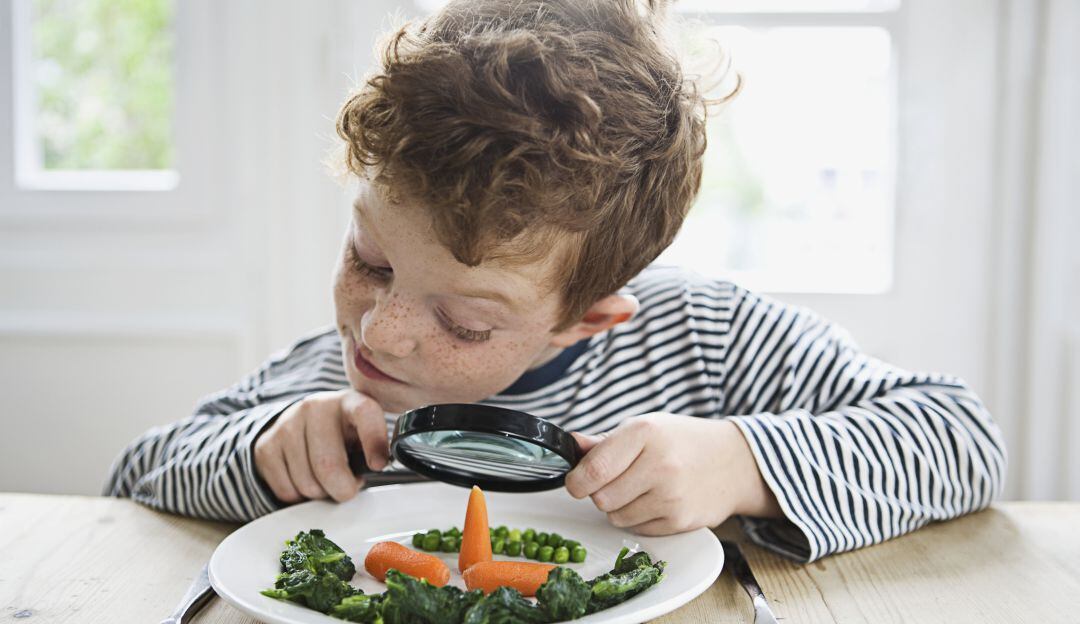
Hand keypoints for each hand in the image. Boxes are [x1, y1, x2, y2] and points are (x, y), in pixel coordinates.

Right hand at [254, 388, 388, 503]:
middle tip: (348, 488)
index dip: (373, 441)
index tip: (378, 465)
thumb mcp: (362, 431)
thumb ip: (374, 447)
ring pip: (307, 484)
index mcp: (348, 402)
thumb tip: (377, 468)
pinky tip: (305, 478)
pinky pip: (287, 491)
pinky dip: (300, 496)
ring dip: (320, 493)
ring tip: (325, 479)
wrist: (300, 422)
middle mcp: (315, 408)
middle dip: (343, 489)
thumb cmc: (341, 433)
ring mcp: (287, 425)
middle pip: (328, 465)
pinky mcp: (266, 446)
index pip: (364, 413)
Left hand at [564, 413, 780, 534]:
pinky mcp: (680, 520)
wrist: (733, 462)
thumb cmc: (682, 441)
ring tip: (640, 489)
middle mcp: (660, 464)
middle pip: (601, 498)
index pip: (594, 469)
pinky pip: (637, 529)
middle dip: (600, 492)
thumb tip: (570, 443)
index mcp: (645, 433)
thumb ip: (604, 442)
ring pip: (616, 517)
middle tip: (617, 481)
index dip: (576, 481)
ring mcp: (672, 495)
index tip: (576, 482)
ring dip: (619, 507)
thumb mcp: (645, 428)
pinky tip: (656, 501)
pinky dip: (639, 519)